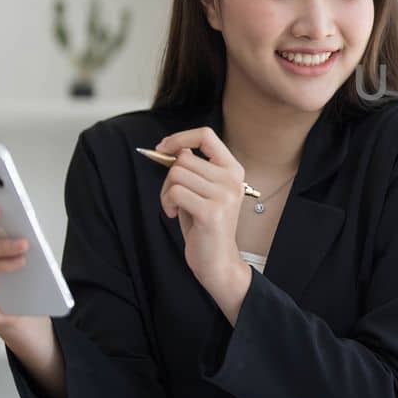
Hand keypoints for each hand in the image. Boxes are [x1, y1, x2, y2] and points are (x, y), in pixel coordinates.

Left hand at [154, 127, 245, 290]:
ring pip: (176, 174)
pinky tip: (173, 214)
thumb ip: (194, 169)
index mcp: (233, 170)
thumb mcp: (202, 191)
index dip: (180, 137)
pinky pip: (175, 192)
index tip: (163, 148)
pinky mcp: (211, 211)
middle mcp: (232, 179)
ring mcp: (224, 195)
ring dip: (166, 191)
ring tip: (174, 207)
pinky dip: (166, 203)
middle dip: (168, 176)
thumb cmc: (205, 226)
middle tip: (172, 196)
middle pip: (184, 158)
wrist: (218, 261)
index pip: (206, 136)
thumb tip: (174, 148)